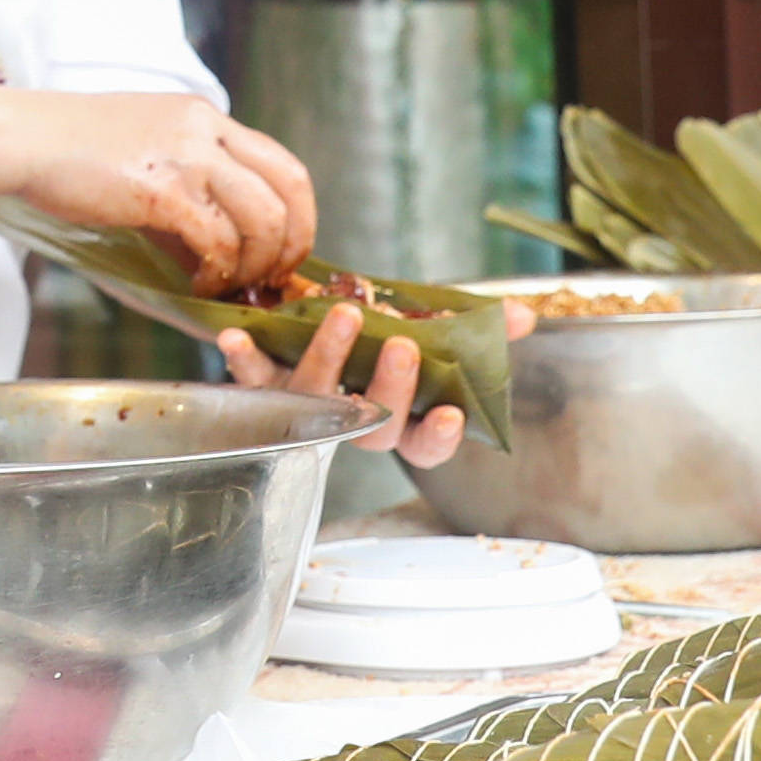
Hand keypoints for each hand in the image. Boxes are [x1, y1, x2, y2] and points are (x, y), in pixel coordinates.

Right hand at [11, 93, 318, 296]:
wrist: (24, 139)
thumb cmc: (72, 150)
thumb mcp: (145, 149)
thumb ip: (186, 187)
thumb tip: (215, 248)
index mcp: (205, 116)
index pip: (282, 162)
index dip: (298, 214)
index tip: (283, 250)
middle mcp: (205, 129)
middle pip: (289, 187)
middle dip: (292, 242)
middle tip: (271, 277)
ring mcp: (187, 157)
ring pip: (263, 217)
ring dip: (255, 263)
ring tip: (229, 284)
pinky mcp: (163, 190)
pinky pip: (217, 240)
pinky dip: (217, 272)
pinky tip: (198, 284)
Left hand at [218, 294, 482, 463]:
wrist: (307, 324)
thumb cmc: (376, 337)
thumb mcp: (431, 330)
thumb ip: (476, 327)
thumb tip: (525, 315)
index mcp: (400, 417)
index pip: (424, 445)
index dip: (437, 437)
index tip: (450, 415)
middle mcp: (351, 419)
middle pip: (372, 422)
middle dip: (390, 386)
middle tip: (402, 345)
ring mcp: (307, 406)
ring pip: (317, 398)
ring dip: (329, 358)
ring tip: (344, 315)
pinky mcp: (264, 385)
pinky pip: (253, 378)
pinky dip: (244, 358)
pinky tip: (235, 337)